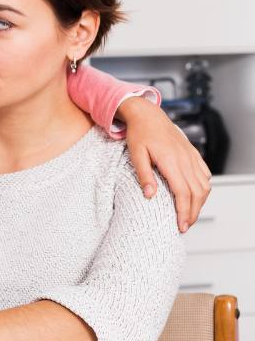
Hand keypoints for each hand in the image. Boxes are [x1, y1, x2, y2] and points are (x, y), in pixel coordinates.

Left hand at [117, 96, 211, 231]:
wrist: (147, 115)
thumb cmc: (139, 133)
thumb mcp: (136, 155)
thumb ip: (144, 175)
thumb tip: (150, 195)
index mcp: (171, 161)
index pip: (183, 193)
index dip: (184, 212)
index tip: (181, 226)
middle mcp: (185, 160)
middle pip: (197, 193)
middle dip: (193, 212)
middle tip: (185, 226)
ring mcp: (191, 156)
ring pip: (204, 185)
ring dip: (200, 202)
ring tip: (190, 214)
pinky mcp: (192, 153)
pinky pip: (205, 173)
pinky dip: (203, 188)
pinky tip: (196, 195)